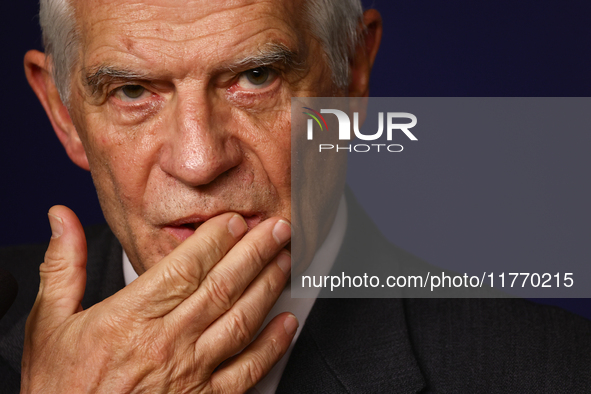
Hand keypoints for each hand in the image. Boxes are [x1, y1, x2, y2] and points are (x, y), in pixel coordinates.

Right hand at [21, 205, 295, 392]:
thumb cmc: (60, 388)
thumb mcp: (49, 323)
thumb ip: (62, 267)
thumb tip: (62, 218)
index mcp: (129, 319)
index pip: (184, 268)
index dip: (215, 240)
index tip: (234, 220)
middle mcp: (165, 344)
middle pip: (221, 287)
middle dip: (255, 252)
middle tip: (277, 228)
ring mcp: (189, 374)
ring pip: (240, 321)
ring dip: (267, 288)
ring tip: (284, 261)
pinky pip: (247, 371)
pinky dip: (272, 346)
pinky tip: (287, 323)